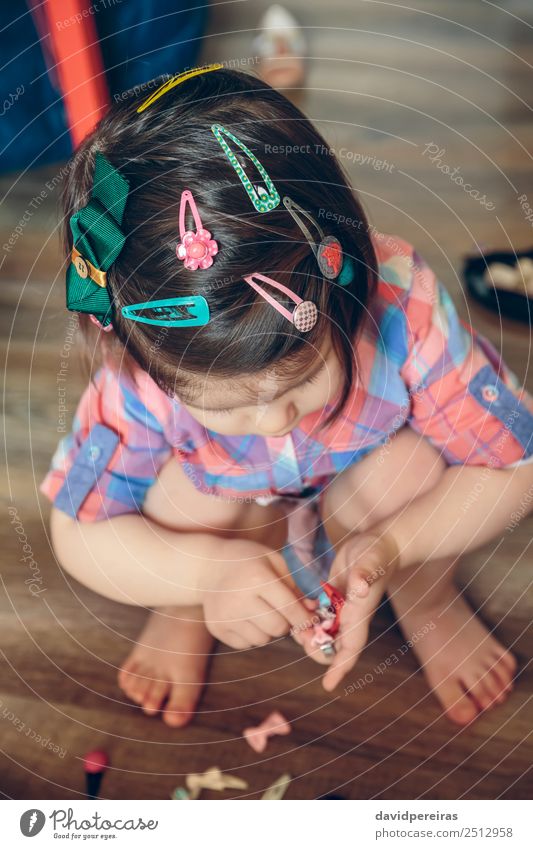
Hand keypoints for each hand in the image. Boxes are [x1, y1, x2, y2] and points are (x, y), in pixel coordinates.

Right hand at [202, 537, 312, 649]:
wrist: (207, 565)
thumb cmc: (246, 560)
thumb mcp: (273, 561)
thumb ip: (294, 586)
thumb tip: (312, 610)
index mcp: (257, 578)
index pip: (289, 608)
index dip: (304, 618)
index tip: (312, 623)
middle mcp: (240, 600)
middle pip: (278, 628)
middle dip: (285, 622)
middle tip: (279, 609)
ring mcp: (226, 616)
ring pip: (263, 639)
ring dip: (268, 630)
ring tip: (259, 610)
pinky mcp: (217, 628)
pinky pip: (246, 644)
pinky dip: (251, 635)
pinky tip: (244, 616)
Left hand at [300, 531, 399, 689]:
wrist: (379, 540)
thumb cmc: (378, 552)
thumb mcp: (371, 562)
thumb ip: (366, 575)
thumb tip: (360, 588)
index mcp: (359, 614)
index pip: (350, 649)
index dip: (339, 668)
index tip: (328, 685)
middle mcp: (350, 615)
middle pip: (332, 645)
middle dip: (315, 647)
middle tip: (299, 635)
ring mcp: (342, 606)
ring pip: (323, 630)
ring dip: (309, 632)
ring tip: (297, 623)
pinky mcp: (334, 594)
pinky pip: (320, 613)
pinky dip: (308, 615)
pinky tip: (301, 606)